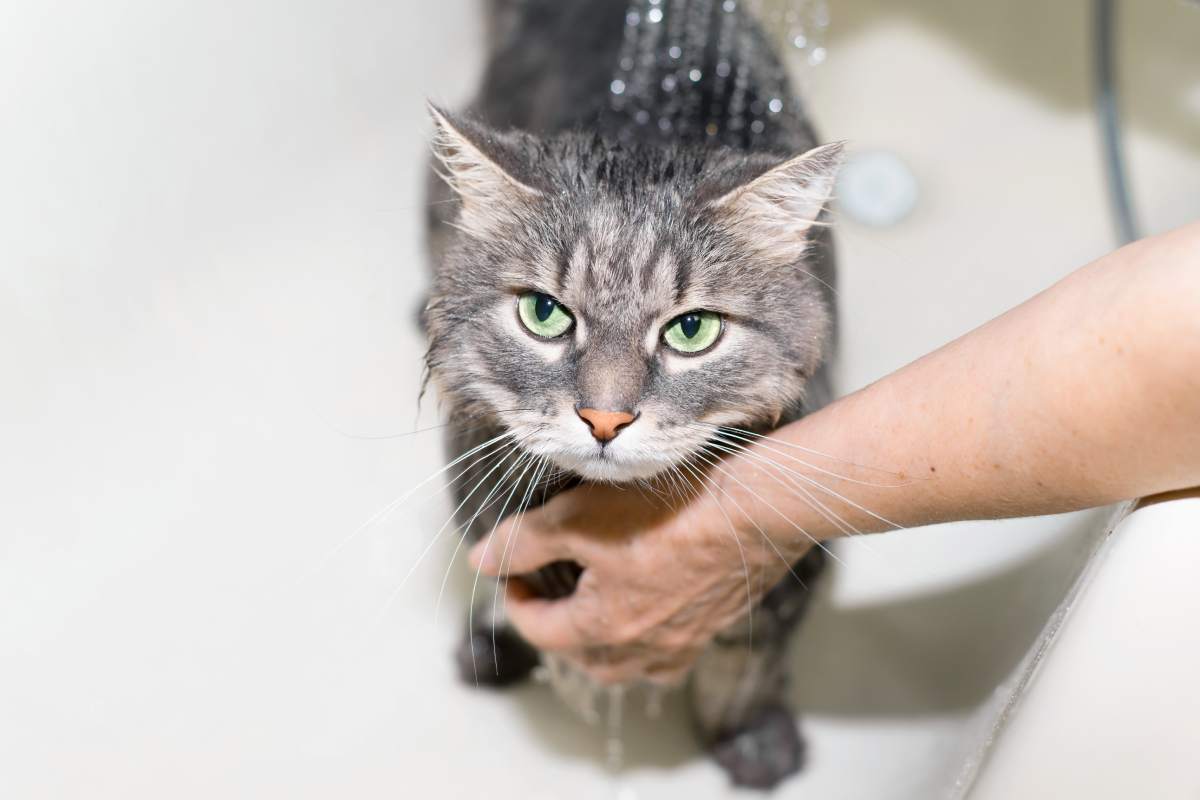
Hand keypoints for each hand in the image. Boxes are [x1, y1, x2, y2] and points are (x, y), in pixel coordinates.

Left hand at [468, 476, 805, 685]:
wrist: (756, 507)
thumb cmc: (667, 510)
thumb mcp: (578, 516)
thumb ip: (523, 541)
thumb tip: (480, 560)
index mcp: (602, 628)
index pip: (541, 629)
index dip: (516, 601)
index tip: (512, 574)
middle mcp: (643, 648)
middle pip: (583, 657)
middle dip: (557, 628)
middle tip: (547, 590)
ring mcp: (684, 641)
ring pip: (631, 665)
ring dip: (602, 645)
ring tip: (594, 610)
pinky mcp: (716, 623)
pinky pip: (672, 652)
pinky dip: (650, 641)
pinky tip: (652, 614)